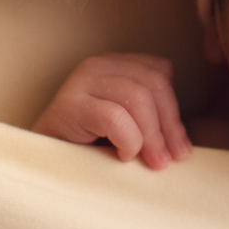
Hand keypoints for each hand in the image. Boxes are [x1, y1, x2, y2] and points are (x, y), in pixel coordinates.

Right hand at [32, 53, 191, 169]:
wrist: (44, 164)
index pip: (161, 73)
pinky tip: (123, 156)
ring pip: (137, 98)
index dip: (174, 112)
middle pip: (153, 83)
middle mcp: (98, 63)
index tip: (180, 148)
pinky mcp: (68, 104)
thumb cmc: (90, 147)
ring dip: (151, 137)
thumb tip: (184, 142)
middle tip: (170, 160)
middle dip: (168, 126)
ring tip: (152, 162)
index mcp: (116, 63)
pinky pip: (115, 117)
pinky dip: (128, 140)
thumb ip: (153, 119)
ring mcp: (81, 81)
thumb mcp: (129, 126)